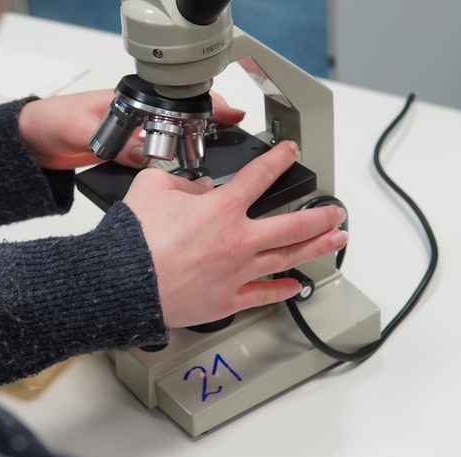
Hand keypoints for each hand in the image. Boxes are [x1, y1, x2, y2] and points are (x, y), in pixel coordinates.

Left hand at [17, 89, 244, 170]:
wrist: (30, 141)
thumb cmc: (49, 122)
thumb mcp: (82, 133)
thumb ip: (115, 146)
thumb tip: (146, 157)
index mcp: (127, 100)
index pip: (175, 100)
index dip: (206, 107)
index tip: (231, 114)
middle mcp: (133, 116)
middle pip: (180, 123)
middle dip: (206, 131)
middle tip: (231, 141)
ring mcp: (130, 135)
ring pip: (169, 143)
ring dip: (187, 152)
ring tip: (209, 166)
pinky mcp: (124, 152)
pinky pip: (152, 158)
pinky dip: (166, 166)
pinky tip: (177, 177)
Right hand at [123, 141, 348, 327]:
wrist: (124, 282)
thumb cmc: (134, 240)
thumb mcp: (151, 189)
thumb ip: (180, 182)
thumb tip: (197, 188)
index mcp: (221, 209)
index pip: (260, 177)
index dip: (279, 160)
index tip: (291, 153)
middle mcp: (237, 240)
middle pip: (292, 224)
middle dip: (320, 215)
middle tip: (335, 211)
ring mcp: (236, 272)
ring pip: (287, 258)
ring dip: (316, 248)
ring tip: (335, 241)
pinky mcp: (227, 299)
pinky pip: (263, 295)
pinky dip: (282, 290)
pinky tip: (295, 286)